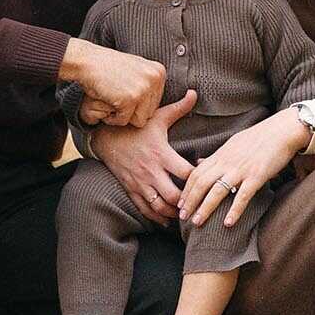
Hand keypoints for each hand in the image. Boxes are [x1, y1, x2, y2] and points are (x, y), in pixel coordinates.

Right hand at [59, 38, 166, 128]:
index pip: (156, 103)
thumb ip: (150, 82)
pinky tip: (107, 101)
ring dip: (123, 115)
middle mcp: (154, 79)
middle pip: (150, 113)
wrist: (88, 61)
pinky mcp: (130, 99)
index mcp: (159, 72)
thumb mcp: (137, 68)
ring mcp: (143, 89)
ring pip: (139, 120)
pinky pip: (123, 121)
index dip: (138, 103)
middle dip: (132, 110)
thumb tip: (162, 100)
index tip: (126, 90)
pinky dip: (112, 117)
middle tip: (118, 95)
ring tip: (113, 98)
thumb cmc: (108, 67)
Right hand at [91, 91, 197, 219]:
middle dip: (188, 203)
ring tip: (186, 215)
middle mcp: (151, 171)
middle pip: (174, 196)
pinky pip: (144, 209)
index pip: (185, 173)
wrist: (106, 136)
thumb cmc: (136, 126)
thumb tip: (195, 93)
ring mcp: (140, 183)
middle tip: (199, 204)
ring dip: (174, 214)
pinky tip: (166, 221)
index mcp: (161, 154)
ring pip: (160, 207)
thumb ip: (179, 108)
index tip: (208, 179)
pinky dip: (156, 218)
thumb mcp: (157, 116)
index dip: (199, 178)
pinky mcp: (131, 189)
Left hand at [178, 111, 304, 229]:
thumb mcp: (232, 143)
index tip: (180, 203)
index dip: (186, 189)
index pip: (196, 173)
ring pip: (217, 190)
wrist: (281, 131)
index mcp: (220, 155)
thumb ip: (215, 156)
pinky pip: (242, 196)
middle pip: (202, 183)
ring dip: (205, 208)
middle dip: (190, 201)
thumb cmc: (258, 138)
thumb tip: (199, 162)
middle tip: (182, 216)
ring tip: (197, 222)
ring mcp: (241, 169)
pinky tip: (228, 223)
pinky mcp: (256, 176)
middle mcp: (227, 162)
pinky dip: (234, 210)